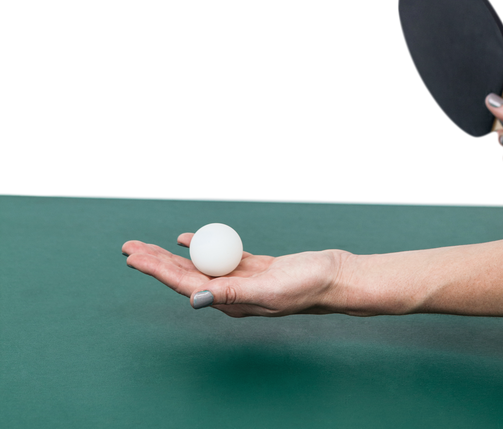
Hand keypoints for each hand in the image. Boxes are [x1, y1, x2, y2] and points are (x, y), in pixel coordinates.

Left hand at [121, 234, 350, 316]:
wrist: (333, 278)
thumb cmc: (306, 286)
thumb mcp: (269, 288)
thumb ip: (232, 293)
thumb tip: (195, 298)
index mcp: (230, 303)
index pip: (184, 284)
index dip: (157, 270)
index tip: (135, 258)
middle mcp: (229, 295)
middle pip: (183, 275)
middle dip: (154, 262)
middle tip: (128, 247)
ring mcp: (240, 281)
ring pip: (197, 266)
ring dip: (171, 255)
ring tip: (147, 246)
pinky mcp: (252, 269)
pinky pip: (218, 257)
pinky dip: (199, 247)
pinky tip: (185, 240)